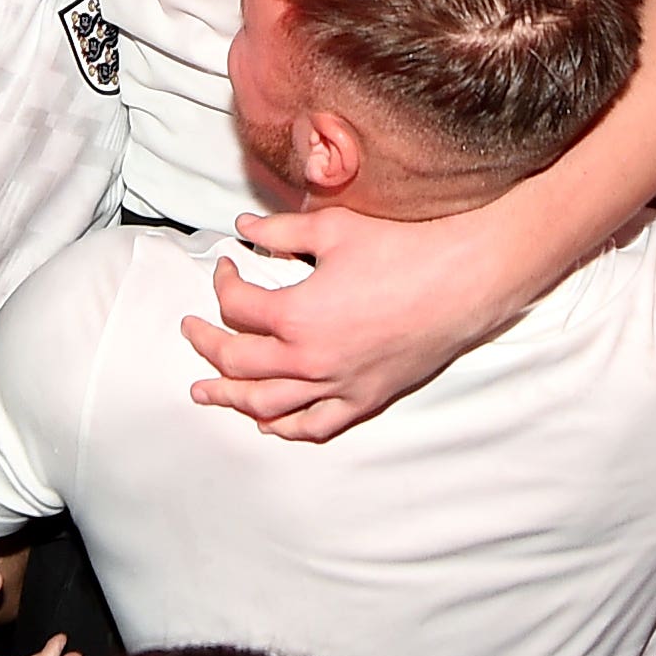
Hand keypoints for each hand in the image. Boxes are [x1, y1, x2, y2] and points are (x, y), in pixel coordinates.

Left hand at [187, 204, 539, 441]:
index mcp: (296, 315)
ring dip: (230, 398)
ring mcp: (337, 385)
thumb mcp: (334, 229)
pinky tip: (267, 423)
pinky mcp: (364, 399)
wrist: (463, 280)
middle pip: (238, 363)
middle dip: (207, 345)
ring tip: (206, 392)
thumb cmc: (403, 249)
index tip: (227, 266)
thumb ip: (281, 230)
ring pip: (266, 404)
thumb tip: (243, 228)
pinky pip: (314, 426)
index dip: (222, 282)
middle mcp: (310, 360)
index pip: (236, 307)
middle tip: (191, 332)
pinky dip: (284, 427)